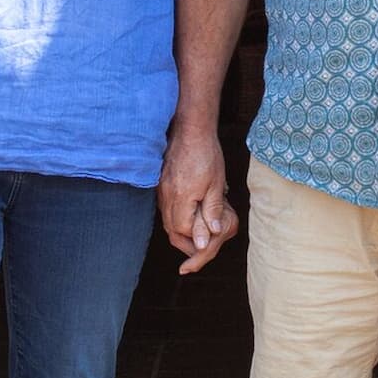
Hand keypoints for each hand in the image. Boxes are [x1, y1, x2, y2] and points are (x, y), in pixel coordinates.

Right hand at [158, 121, 237, 274]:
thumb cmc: (205, 155)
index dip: (195, 241)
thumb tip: (211, 234)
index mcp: (181, 198)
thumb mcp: (216, 184)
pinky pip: (166, 209)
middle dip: (185, 243)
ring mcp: (162, 190)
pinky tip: (188, 216)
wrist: (189, 130)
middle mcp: (167, 196)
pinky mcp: (161, 184)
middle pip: (171, 230)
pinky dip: (176, 218)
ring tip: (196, 235)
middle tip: (200, 248)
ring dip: (180, 232)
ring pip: (167, 221)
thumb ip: (212, 210)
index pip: (183, 230)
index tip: (206, 247)